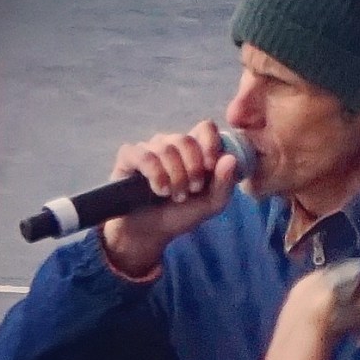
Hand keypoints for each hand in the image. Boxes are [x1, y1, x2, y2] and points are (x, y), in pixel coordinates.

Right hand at [101, 120, 238, 277]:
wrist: (151, 231)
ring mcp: (149, 148)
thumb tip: (231, 158)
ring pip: (166, 149)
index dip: (210, 143)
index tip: (210, 167)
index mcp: (194, 150)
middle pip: (186, 139)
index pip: (205, 127)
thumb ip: (225, 183)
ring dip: (175, 177)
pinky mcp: (129, 156)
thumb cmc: (182, 213)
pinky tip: (159, 190)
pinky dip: (156, 175)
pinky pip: (144, 155)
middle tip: (191, 190)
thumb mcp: (211, 204)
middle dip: (192, 169)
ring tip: (175, 196)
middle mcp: (172, 144)